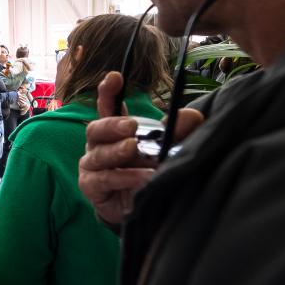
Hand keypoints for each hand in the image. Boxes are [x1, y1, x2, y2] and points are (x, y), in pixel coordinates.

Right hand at [78, 72, 203, 225]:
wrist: (137, 208)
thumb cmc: (146, 172)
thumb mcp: (166, 151)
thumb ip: (178, 133)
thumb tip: (193, 115)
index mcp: (114, 131)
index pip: (107, 106)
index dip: (108, 91)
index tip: (115, 77)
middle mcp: (98, 145)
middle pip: (95, 128)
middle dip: (112, 125)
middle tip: (131, 126)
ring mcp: (91, 166)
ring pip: (98, 154)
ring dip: (118, 151)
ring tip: (135, 149)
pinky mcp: (91, 187)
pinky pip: (103, 178)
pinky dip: (123, 176)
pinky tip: (141, 176)